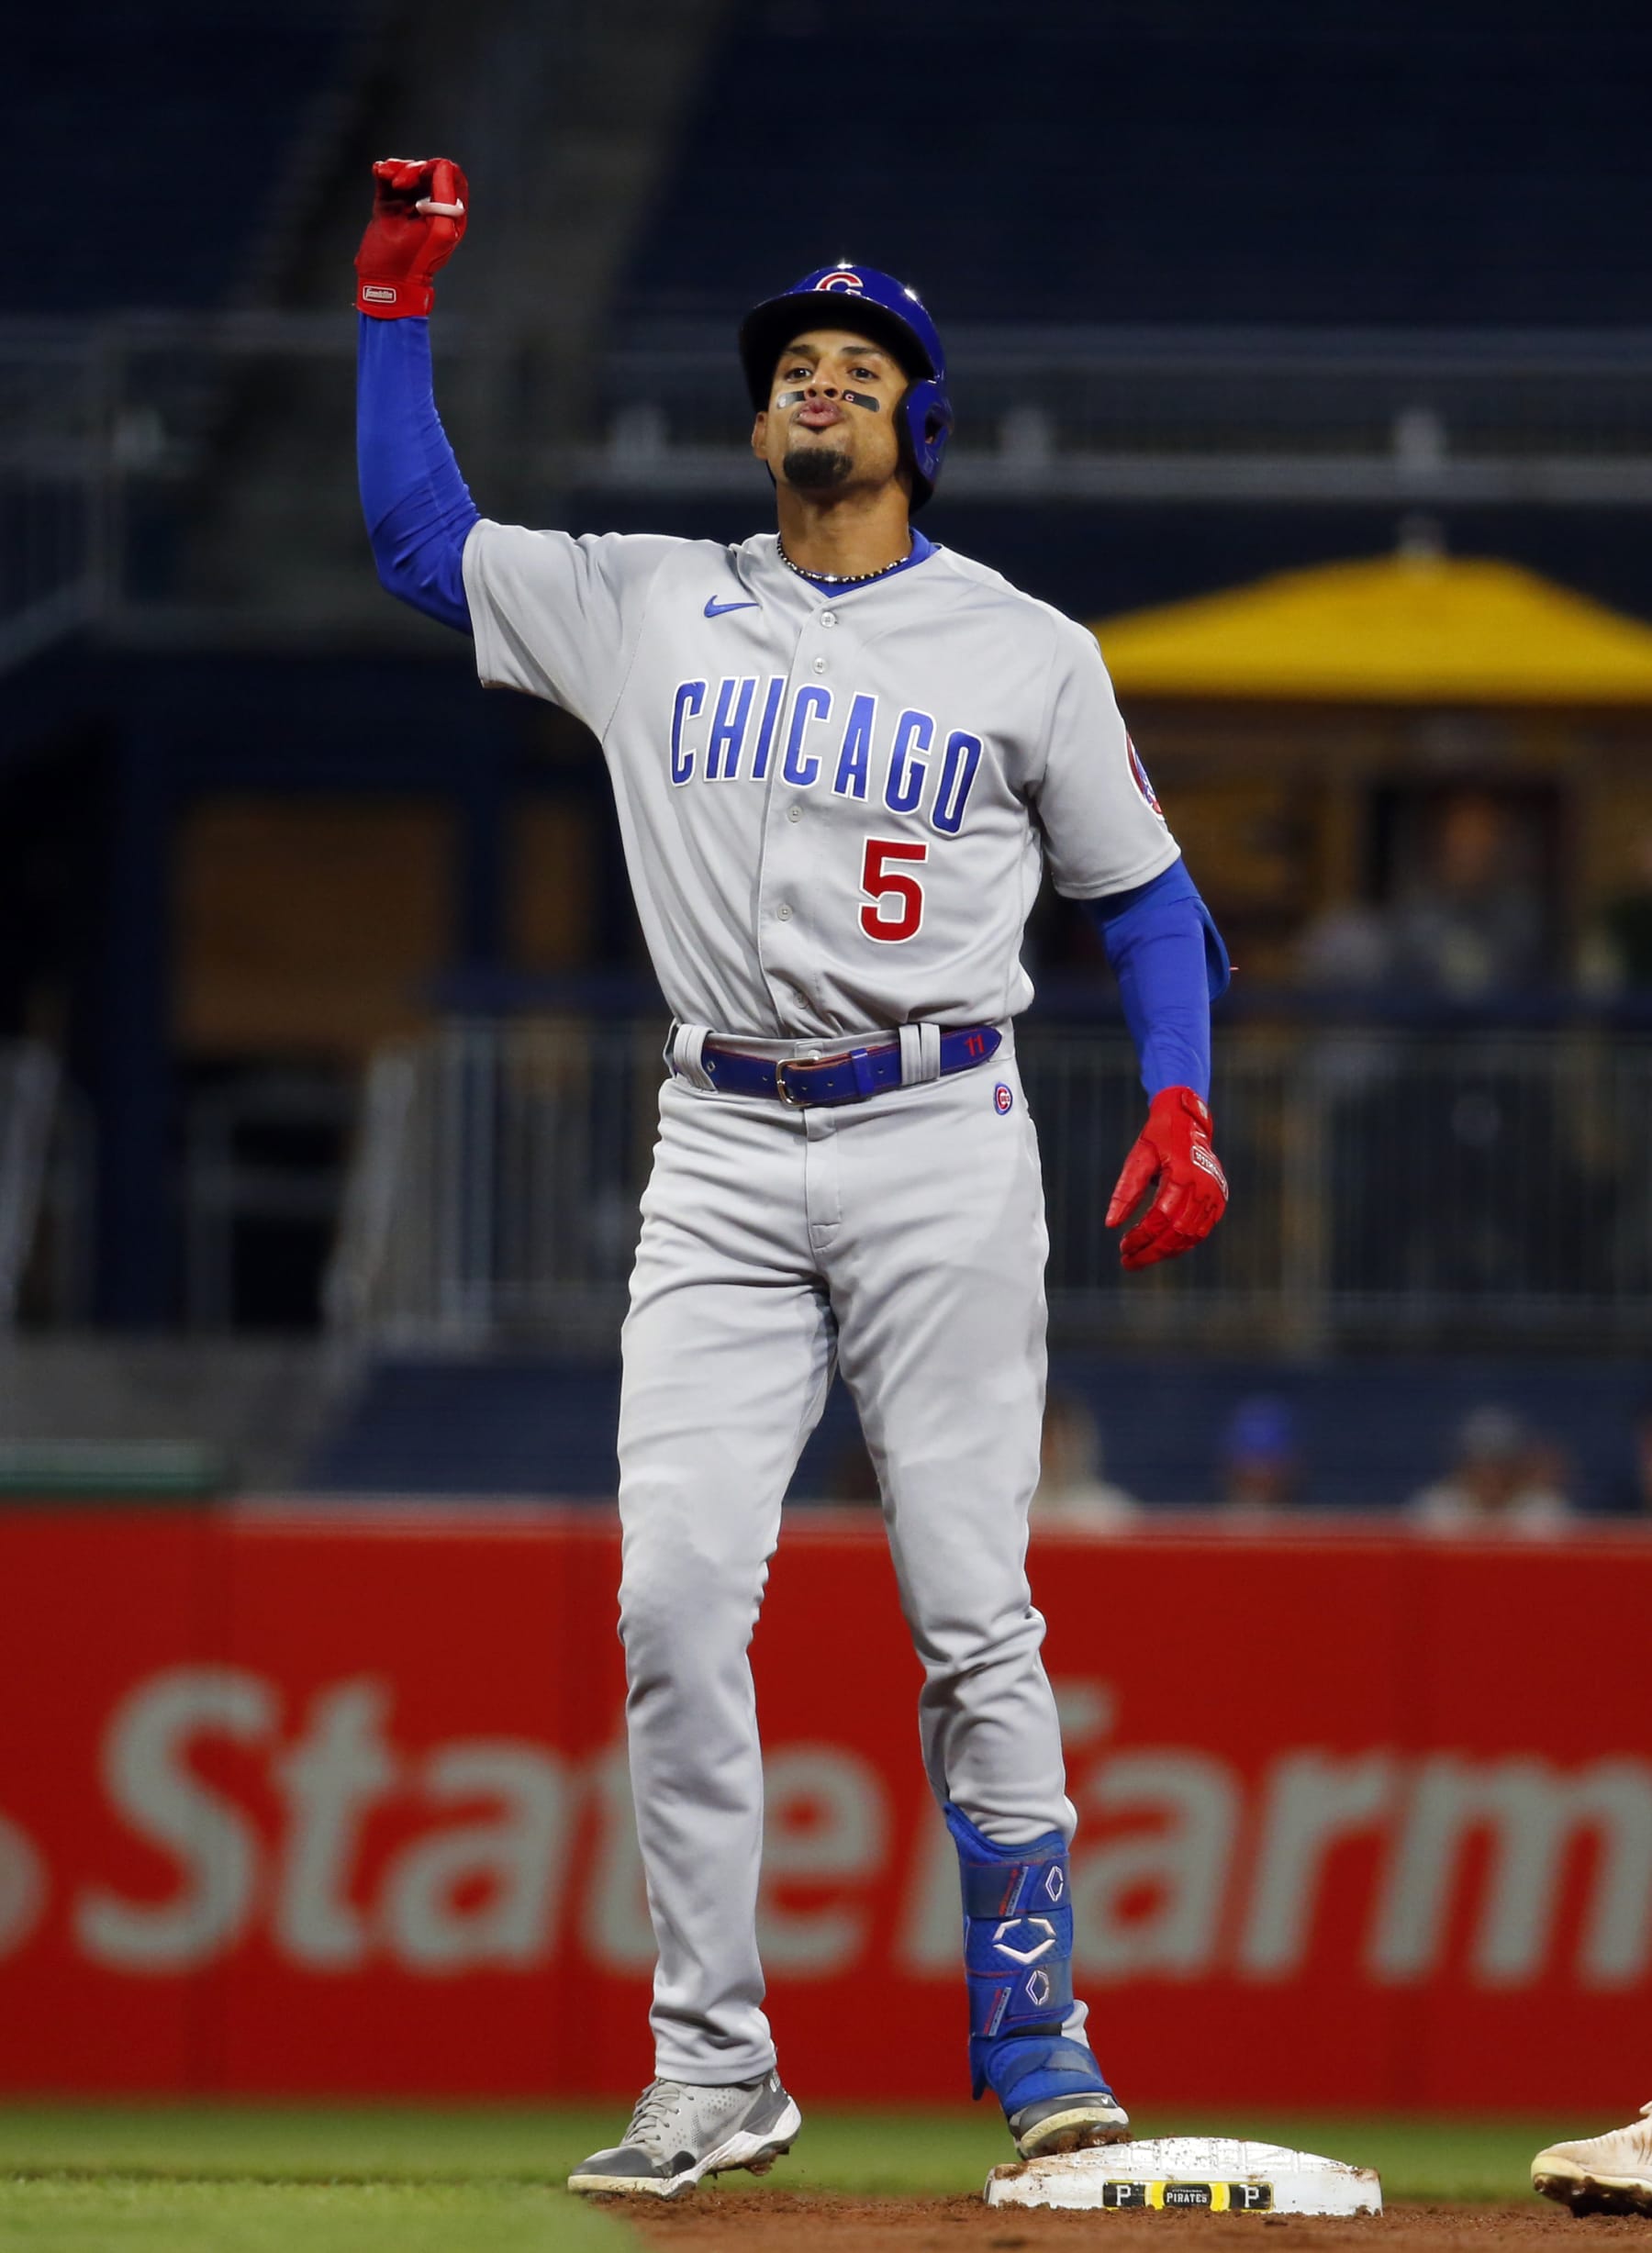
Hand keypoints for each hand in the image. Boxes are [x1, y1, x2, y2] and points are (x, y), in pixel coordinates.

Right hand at [354, 156, 468, 317]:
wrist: (384, 279)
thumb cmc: (414, 261)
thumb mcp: (437, 231)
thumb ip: (445, 199)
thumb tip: (442, 167)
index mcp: (449, 214)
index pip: (452, 177)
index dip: (438, 168)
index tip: (423, 175)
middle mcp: (431, 207)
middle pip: (428, 171)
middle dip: (413, 170)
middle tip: (400, 184)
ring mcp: (409, 205)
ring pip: (407, 171)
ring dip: (396, 168)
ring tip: (385, 176)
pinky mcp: (389, 205)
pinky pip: (388, 179)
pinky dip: (384, 170)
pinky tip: (379, 172)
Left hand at [1105, 1085, 1227, 1270]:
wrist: (1189, 1121)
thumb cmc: (1159, 1138)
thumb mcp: (1138, 1158)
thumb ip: (1126, 1191)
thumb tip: (1111, 1224)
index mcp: (1183, 1175)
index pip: (1161, 1218)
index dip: (1141, 1236)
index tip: (1122, 1246)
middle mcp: (1204, 1188)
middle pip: (1177, 1233)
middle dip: (1151, 1252)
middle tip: (1128, 1262)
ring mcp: (1215, 1195)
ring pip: (1190, 1236)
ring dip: (1165, 1252)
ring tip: (1140, 1258)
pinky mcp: (1218, 1200)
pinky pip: (1201, 1231)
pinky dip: (1181, 1244)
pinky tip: (1161, 1249)